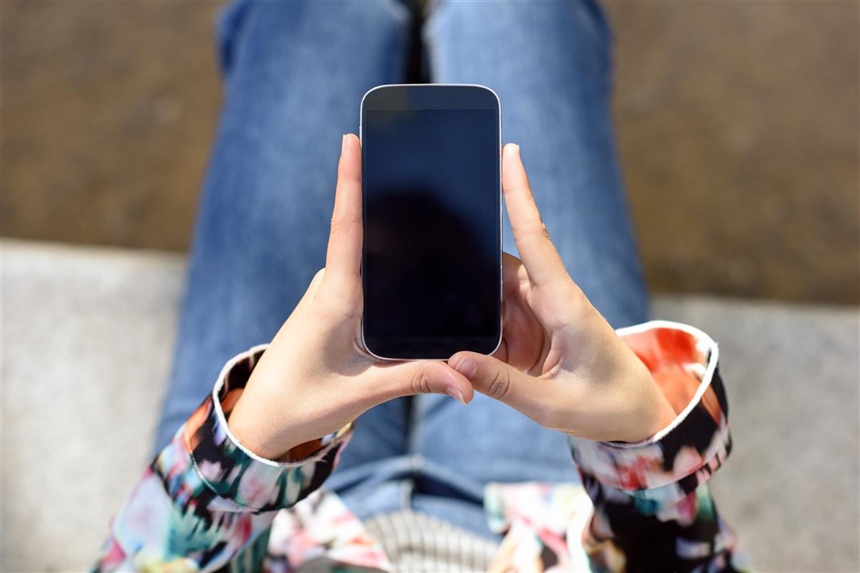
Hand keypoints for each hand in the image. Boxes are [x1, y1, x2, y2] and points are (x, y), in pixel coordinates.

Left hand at [227, 134, 473, 459]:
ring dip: (393, 234)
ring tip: (437, 208)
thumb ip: (415, 378)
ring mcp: (333, 293)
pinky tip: (418, 263)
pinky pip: (365, 273)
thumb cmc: (303, 403)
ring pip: (366, 254)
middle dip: (387, 196)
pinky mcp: (337, 305)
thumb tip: (467, 382)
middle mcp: (332, 287)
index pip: (345, 230)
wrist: (263, 419)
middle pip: (362, 231)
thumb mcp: (362, 392)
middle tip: (427, 163)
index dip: (349, 183)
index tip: (351, 140)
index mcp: (335, 299)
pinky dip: (388, 262)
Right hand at [449, 144, 674, 442]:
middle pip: (497, 266)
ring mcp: (540, 314)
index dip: (520, 196)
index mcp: (566, 307)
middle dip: (463, 258)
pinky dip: (473, 327)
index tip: (510, 153)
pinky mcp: (531, 331)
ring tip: (426, 302)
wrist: (637, 418)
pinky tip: (449, 335)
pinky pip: (493, 319)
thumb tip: (455, 362)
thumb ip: (502, 385)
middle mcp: (550, 300)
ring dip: (465, 302)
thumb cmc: (606, 408)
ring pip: (489, 293)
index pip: (537, 240)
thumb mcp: (552, 406)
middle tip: (420, 244)